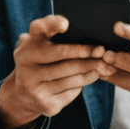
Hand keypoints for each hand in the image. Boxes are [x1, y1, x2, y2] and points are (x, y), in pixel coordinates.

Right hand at [0, 14, 110, 128]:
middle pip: (60, 55)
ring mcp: (32, 85)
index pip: (37, 29)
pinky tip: (94, 76)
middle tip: (101, 50)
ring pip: (69, 76)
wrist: (25, 95)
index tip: (66, 24)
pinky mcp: (44, 103)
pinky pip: (70, 91)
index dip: (51, 25)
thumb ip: (56, 38)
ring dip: (90, 69)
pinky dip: (84, 82)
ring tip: (104, 64)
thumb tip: (93, 46)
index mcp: (26, 44)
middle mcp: (25, 63)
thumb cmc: (42, 63)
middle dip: (84, 52)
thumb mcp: (42, 48)